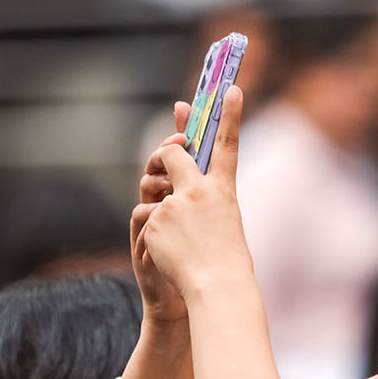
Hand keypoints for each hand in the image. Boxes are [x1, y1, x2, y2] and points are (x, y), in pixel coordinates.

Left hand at [136, 86, 252, 301]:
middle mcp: (198, 190)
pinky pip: (146, 221)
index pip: (228, 144)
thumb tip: (187, 195)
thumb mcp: (226, 225)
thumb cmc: (229, 266)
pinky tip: (168, 257)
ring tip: (180, 245)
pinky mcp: (155, 220)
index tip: (230, 88)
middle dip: (164, 156)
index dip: (229, 115)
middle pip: (173, 155)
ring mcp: (174, 203)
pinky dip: (153, 239)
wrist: (217, 290)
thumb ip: (208, 204)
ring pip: (154, 197)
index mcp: (224, 191)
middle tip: (164, 160)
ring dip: (161, 217)